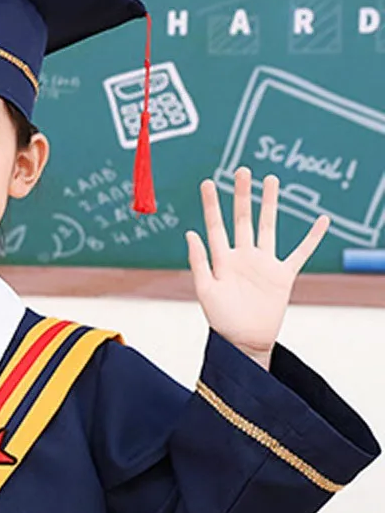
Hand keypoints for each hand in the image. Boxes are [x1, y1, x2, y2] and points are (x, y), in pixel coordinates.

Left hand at [187, 168, 326, 367]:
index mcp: (222, 259)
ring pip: (267, 227)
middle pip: (243, 219)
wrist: (243, 342)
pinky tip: (322, 220)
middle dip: (242, 196)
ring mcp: (264, 263)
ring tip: (271, 180)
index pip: (215, 225)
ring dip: (270, 204)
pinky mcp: (283, 275)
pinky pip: (301, 252)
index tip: (208, 182)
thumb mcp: (205, 290)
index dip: (212, 205)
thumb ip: (198, 262)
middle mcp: (243, 256)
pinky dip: (312, 237)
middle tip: (242, 170)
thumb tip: (190, 233)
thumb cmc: (221, 320)